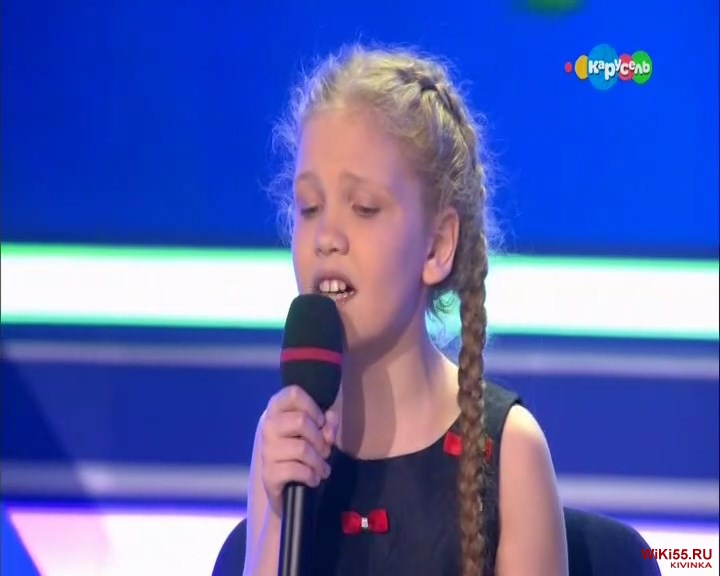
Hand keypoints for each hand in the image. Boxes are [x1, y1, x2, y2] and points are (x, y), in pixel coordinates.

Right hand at [259, 385, 338, 516]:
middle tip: (324, 451)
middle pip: (301, 421)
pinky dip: (311, 476)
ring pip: (302, 448)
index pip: (293, 393)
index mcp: (278, 409)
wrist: (287, 487)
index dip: (312, 407)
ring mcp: (266, 450)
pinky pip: (297, 470)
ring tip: (322, 468)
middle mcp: (268, 426)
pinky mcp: (268, 474)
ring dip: (319, 461)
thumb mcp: (320, 431)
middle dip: (320, 439)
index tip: (319, 422)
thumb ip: (328, 422)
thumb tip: (328, 427)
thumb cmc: (304, 449)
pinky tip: (313, 479)